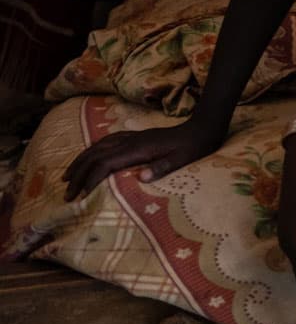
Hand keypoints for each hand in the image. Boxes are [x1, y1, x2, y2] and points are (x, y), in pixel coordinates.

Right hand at [63, 118, 226, 198]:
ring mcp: (131, 137)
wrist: (202, 128)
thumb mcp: (181, 160)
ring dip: (80, 161)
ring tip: (67, 177)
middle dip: (78, 173)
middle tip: (66, 193)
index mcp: (137, 149)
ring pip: (96, 147)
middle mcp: (129, 141)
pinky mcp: (135, 136)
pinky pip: (105, 141)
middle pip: (94, 156)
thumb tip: (142, 178)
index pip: (105, 164)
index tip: (80, 195)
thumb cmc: (193, 148)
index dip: (90, 178)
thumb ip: (162, 168)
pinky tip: (88, 156)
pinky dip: (91, 150)